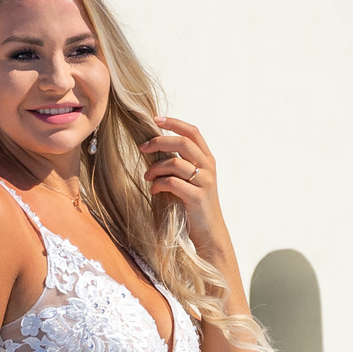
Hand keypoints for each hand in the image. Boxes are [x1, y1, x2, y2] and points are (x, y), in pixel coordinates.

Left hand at [142, 118, 229, 251]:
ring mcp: (204, 182)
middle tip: (142, 147)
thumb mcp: (192, 180)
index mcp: (207, 159)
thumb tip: (155, 147)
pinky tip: (153, 190)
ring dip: (155, 168)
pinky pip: (172, 183)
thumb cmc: (195, 205)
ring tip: (147, 177)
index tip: (155, 119)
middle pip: (182, 142)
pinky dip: (158, 184)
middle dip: (159, 142)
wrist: (210, 232)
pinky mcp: (197, 197)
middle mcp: (208, 167)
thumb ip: (181, 163)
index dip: (174, 122)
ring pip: (175, 163)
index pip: (193, 132)